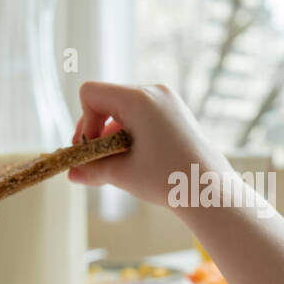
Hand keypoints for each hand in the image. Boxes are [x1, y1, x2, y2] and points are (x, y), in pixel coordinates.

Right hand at [66, 82, 232, 207]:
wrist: (211, 191)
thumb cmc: (169, 180)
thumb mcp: (122, 174)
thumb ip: (92, 169)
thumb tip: (72, 173)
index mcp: (139, 99)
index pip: (92, 94)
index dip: (83, 122)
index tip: (89, 150)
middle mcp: (154, 92)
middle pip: (107, 100)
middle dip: (97, 130)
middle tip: (95, 161)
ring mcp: (168, 101)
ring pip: (124, 109)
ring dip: (113, 135)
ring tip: (117, 164)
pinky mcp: (177, 113)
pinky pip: (142, 115)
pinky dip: (131, 134)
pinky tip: (136, 159)